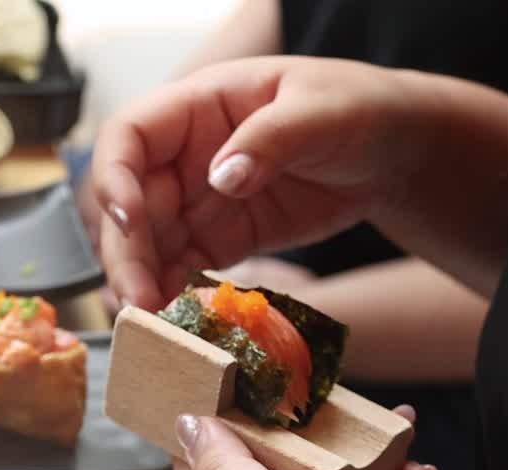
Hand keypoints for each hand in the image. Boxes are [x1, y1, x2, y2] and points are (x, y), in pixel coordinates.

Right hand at [91, 56, 416, 309]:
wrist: (393, 153)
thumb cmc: (359, 109)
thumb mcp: (322, 111)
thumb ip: (271, 138)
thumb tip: (222, 177)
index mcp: (196, 108)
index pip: (127, 138)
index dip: (114, 178)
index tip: (128, 220)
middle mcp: (183, 156)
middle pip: (128, 204)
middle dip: (126, 253)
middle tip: (138, 301)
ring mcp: (197, 200)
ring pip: (146, 244)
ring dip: (142, 282)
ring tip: (152, 322)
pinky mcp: (218, 240)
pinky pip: (180, 269)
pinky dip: (173, 295)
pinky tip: (177, 320)